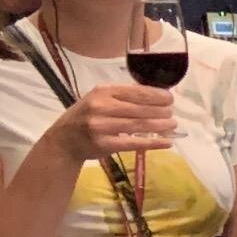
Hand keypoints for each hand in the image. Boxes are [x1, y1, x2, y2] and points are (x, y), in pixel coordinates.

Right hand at [49, 80, 177, 166]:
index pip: (135, 91)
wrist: (63, 140)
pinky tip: (167, 142)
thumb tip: (155, 95)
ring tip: (172, 124)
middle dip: (160, 110)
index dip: (155, 95)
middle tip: (172, 113)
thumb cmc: (86, 116)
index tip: (169, 98)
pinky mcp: (104, 144)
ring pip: (138, 125)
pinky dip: (153, 142)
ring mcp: (101, 126)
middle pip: (139, 108)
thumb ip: (121, 96)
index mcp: (102, 92)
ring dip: (160, 125)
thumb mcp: (98, 99)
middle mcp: (101, 107)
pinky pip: (134, 143)